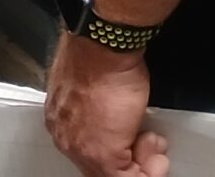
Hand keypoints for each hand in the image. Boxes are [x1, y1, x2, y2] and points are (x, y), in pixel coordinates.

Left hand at [45, 34, 167, 176]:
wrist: (101, 50)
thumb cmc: (101, 61)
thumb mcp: (94, 93)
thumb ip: (99, 117)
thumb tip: (118, 128)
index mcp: (61, 121)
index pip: (90, 154)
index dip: (122, 152)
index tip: (137, 143)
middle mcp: (65, 138)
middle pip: (102, 167)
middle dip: (134, 160)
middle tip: (150, 144)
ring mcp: (80, 149)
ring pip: (113, 174)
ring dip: (144, 162)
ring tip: (151, 138)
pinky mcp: (102, 154)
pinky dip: (148, 169)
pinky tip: (153, 144)